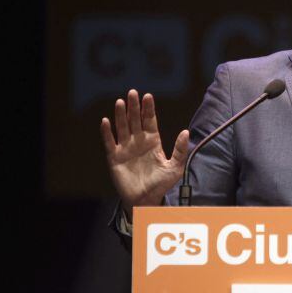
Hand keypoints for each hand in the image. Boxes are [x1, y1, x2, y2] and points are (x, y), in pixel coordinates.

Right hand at [100, 89, 188, 218]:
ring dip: (121, 115)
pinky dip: (107, 132)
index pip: (150, 121)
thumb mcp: (175, 167)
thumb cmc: (161, 184)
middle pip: (135, 120)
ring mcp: (126, 149)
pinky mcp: (115, 158)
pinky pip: (110, 142)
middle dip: (134, 107)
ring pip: (122, 128)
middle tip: (133, 92)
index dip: (148, 109)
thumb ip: (180, 150)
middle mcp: (138, 142)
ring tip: (121, 102)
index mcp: (153, 142)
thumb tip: (186, 131)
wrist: (146, 200)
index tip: (148, 96)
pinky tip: (106, 121)